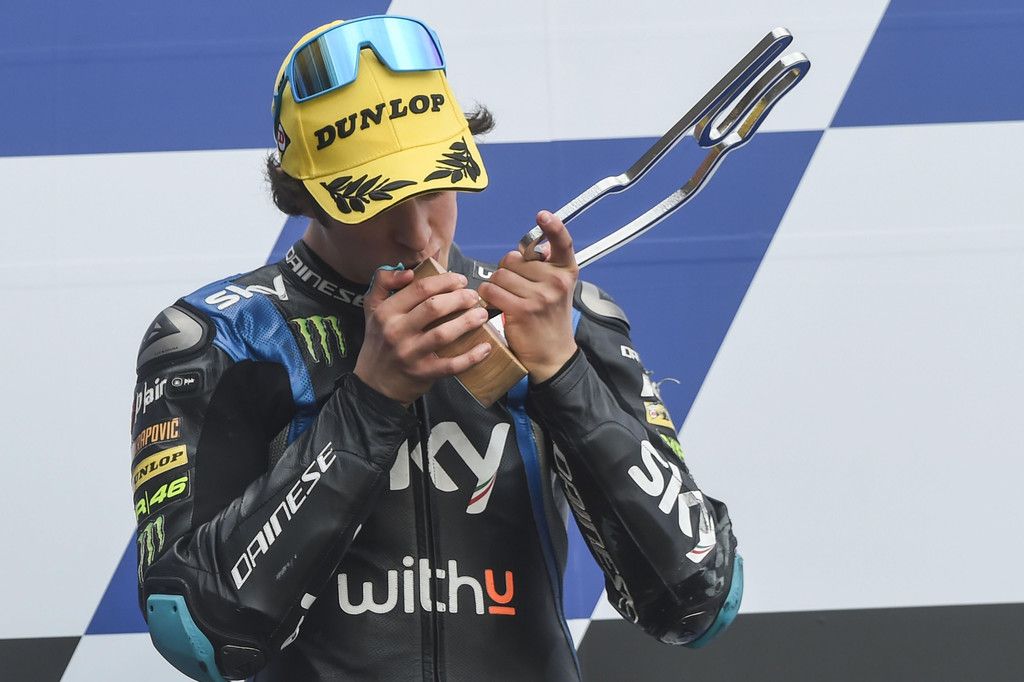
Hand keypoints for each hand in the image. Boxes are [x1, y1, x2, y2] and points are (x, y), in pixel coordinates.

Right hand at [355, 269, 491, 404]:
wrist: (374, 384)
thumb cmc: (380, 341)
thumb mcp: (372, 308)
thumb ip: (384, 282)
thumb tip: (408, 271)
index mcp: (386, 312)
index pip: (420, 288)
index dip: (445, 281)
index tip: (461, 280)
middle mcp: (396, 331)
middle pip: (434, 307)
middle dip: (460, 298)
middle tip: (474, 297)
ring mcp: (410, 354)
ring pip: (444, 334)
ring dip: (468, 321)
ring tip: (482, 315)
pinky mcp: (423, 373)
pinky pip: (451, 365)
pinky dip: (472, 357)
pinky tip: (486, 347)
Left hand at [479, 210, 578, 381]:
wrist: (552, 355)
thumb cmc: (549, 319)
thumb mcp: (556, 290)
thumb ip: (544, 268)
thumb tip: (526, 248)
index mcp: (566, 272)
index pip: (563, 242)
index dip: (553, 226)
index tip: (543, 215)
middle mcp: (557, 281)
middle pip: (514, 259)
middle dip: (508, 272)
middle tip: (517, 290)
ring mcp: (540, 296)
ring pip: (500, 275)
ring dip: (495, 286)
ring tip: (507, 299)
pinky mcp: (522, 309)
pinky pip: (491, 290)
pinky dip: (487, 297)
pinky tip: (495, 305)